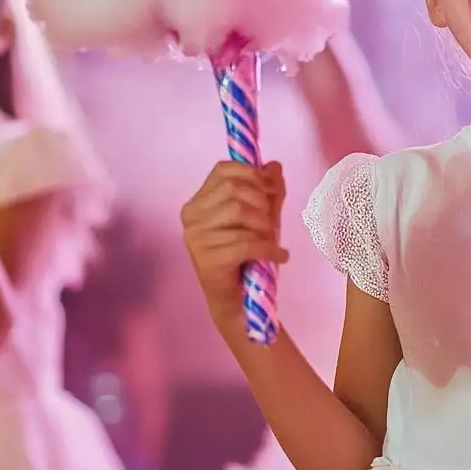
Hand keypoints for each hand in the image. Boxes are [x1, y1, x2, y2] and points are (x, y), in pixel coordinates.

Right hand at [179, 160, 287, 334]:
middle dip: (262, 203)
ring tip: (272, 240)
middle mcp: (190, 216)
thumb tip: (275, 165)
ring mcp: (195, 238)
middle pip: (234, 190)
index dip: (251, 174)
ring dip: (264, 226)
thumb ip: (267, 192)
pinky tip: (280, 256)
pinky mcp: (207, 259)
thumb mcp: (261, 219)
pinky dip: (269, 248)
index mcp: (197, 202)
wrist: (238, 304)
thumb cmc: (247, 259)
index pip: (222, 169)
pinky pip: (245, 243)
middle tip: (272, 222)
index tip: (270, 190)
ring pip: (239, 213)